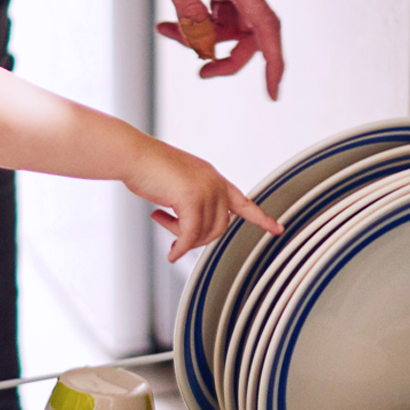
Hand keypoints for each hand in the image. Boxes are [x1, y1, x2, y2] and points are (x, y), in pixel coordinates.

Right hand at [121, 140, 280, 261]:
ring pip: (204, 232)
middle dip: (197, 237)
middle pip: (220, 227)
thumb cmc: (147, 169)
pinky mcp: (191, 198)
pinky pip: (190, 234)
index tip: (277, 229)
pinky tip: (171, 254)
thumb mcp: (176, 184)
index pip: (242, 201)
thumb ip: (190, 201)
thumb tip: (190, 230)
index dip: (260, 217)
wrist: (132, 154)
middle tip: (174, 235)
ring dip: (183, 238)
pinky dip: (181, 248)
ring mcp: (205, 189)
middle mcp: (213, 182)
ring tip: (161, 221)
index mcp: (212, 177)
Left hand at [129, 0, 284, 100]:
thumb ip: (189, 11)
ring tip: (167, 31)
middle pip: (251, 31)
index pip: (265, 25)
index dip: (272, 61)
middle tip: (200, 71)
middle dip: (228, 55)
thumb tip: (206, 44)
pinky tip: (171, 22)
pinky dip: (198, 21)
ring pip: (232, 22)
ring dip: (204, 36)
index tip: (272, 91)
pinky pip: (218, 8)